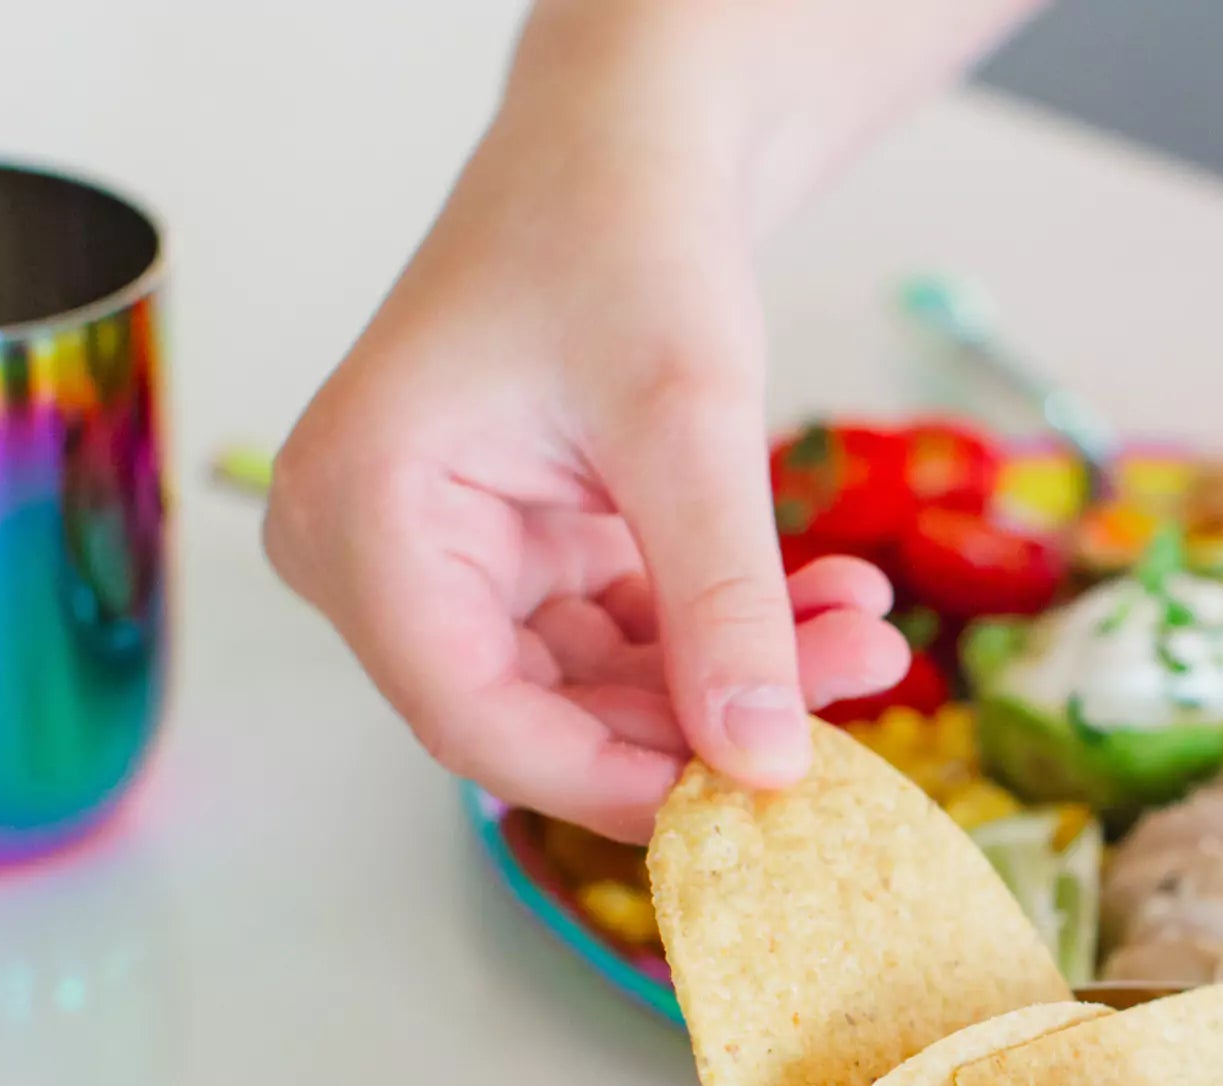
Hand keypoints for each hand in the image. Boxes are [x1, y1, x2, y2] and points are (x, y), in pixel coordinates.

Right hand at [263, 6, 912, 841]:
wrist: (630, 152)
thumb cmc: (620, 232)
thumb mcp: (686, 422)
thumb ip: (722, 603)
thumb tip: (763, 763)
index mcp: (360, 515)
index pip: (471, 717)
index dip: (613, 779)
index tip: (747, 796)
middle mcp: (381, 560)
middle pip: (547, 713)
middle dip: (710, 716)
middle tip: (853, 684)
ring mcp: (452, 571)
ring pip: (604, 691)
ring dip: (739, 676)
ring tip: (862, 633)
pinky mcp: (520, 571)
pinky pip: (629, 647)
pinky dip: (727, 636)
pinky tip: (827, 605)